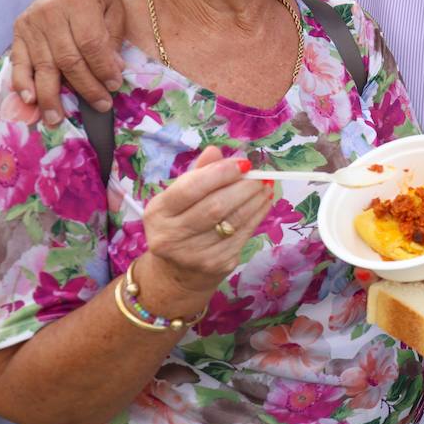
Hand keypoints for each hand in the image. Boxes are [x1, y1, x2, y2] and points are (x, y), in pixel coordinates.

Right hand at [11, 0, 125, 124]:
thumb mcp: (115, 11)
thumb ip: (112, 40)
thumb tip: (113, 72)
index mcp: (80, 1)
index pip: (91, 43)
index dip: (103, 68)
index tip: (114, 86)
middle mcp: (51, 11)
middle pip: (67, 58)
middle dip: (85, 86)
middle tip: (100, 105)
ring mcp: (32, 21)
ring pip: (44, 64)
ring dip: (50, 95)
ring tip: (57, 118)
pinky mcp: (19, 29)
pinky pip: (19, 60)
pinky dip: (23, 81)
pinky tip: (30, 99)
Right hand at [139, 146, 273, 305]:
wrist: (177, 273)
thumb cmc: (180, 224)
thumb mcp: (179, 198)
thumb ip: (197, 174)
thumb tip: (215, 151)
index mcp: (158, 212)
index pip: (190, 188)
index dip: (220, 173)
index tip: (243, 163)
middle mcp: (170, 236)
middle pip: (215, 206)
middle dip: (243, 187)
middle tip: (260, 175)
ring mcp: (193, 254)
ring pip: (233, 220)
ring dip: (255, 200)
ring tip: (266, 186)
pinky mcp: (216, 265)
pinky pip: (243, 235)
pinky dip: (258, 215)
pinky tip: (264, 202)